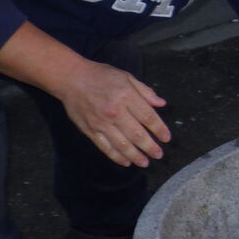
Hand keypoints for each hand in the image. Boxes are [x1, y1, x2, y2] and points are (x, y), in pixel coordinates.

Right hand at [56, 60, 170, 167]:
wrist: (71, 79)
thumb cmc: (101, 75)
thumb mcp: (126, 77)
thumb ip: (145, 91)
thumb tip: (161, 103)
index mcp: (127, 96)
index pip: (148, 117)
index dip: (159, 129)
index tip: (166, 138)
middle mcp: (115, 112)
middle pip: (137, 134)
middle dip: (150, 147)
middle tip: (159, 155)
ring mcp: (101, 123)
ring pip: (122, 144)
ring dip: (135, 156)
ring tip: (145, 162)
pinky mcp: (90, 130)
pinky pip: (105, 147)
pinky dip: (116, 156)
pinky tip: (125, 162)